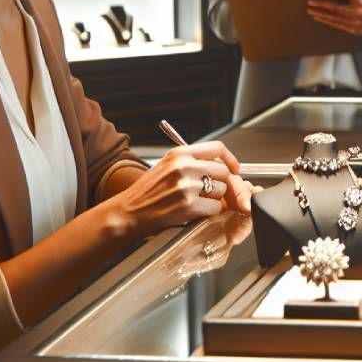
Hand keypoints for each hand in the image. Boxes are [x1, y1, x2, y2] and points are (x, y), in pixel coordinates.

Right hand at [103, 142, 250, 237]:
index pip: (217, 148)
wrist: (127, 212)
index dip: (230, 159)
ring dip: (214, 200)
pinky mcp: (188, 206)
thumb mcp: (166, 166)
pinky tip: (193, 212)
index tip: (234, 168)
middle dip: (220, 184)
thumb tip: (219, 166)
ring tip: (196, 202)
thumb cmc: (145, 192)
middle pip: (223, 171)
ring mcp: (187, 186)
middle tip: (210, 193)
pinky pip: (215, 208)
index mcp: (179, 154)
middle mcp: (184, 166)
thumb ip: (191, 162)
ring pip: (221, 190)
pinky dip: (209, 212)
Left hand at [307, 0, 361, 46]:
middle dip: (323, 5)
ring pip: (334, 18)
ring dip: (321, 14)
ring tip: (310, 10)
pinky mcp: (352, 31)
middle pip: (338, 9)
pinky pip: (336, 25)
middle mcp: (359, 13)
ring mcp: (355, 23)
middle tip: (311, 2)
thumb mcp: (360, 1)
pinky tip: (317, 17)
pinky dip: (325, 21)